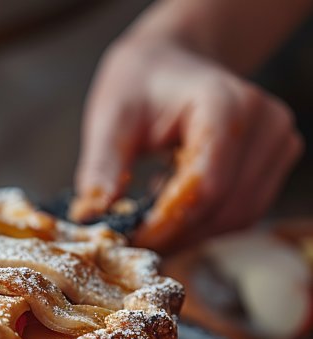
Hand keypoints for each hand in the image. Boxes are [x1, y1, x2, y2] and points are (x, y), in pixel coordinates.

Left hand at [71, 35, 302, 251]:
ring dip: (191, 234)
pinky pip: (243, 210)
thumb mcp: (110, 117)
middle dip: (177, 235)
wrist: (172, 62)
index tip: (130, 240)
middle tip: (132, 245)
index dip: (168, 223)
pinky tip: (171, 210)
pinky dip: (205, 224)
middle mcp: (263, 122)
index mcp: (224, 103)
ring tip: (147, 227)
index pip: (205, 184)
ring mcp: (276, 141)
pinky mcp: (274, 161)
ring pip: (239, 215)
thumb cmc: (140, 84)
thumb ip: (102, 166)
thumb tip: (92, 216)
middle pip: (226, 206)